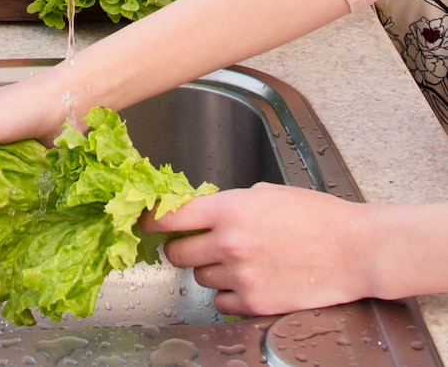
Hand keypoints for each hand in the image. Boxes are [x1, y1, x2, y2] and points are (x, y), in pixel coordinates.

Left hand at [140, 183, 369, 315]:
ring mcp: (240, 276)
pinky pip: (221, 302)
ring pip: (199, 278)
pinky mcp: (254, 303)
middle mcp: (228, 243)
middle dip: (181, 249)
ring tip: (237, 260)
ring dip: (209, 269)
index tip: (143, 222)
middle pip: (176, 254)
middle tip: (195, 244)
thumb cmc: (314, 215)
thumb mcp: (264, 193)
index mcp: (229, 209)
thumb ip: (227, 204)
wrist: (354, 248)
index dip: (150, 219)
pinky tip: (249, 279)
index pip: (170, 216)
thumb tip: (200, 213)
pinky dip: (228, 293)